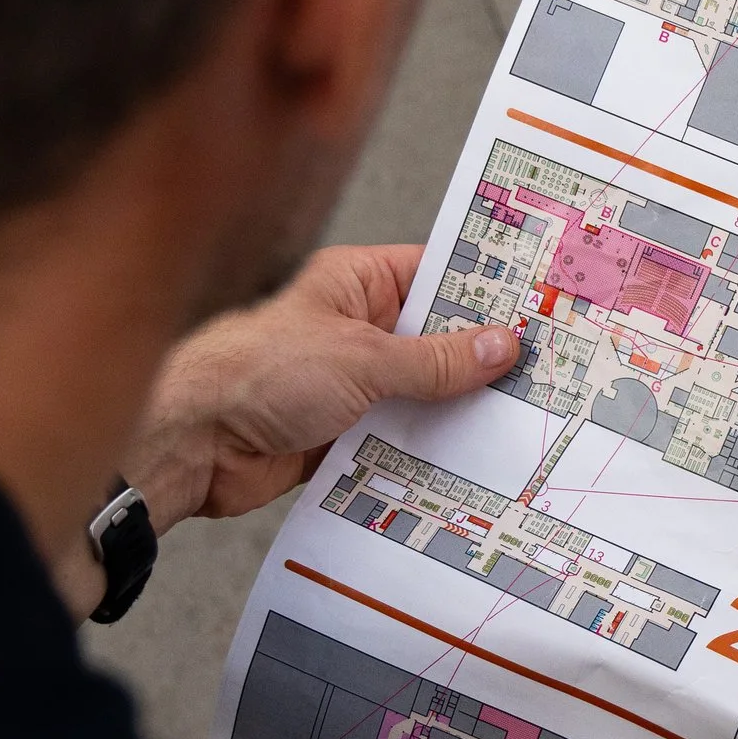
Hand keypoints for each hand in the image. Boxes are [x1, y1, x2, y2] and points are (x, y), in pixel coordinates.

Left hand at [59, 245, 515, 616]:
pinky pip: (400, 438)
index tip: (539, 305)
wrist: (190, 445)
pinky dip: (428, 451)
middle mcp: (356, 328)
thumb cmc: (255, 375)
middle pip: (435, 340)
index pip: (436, 275)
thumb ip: (434, 360)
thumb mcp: (362, 359)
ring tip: (522, 422)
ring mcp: (352, 383)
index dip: (486, 291)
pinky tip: (471, 463)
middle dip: (481, 360)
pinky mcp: (344, 433)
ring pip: (422, 394)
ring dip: (457, 411)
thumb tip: (498, 347)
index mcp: (355, 284)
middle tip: (546, 372)